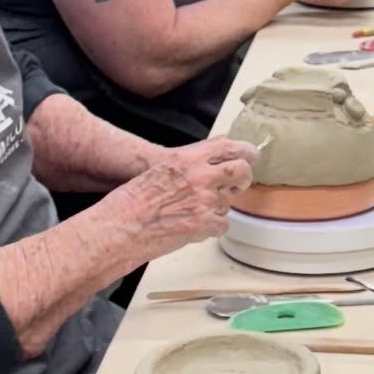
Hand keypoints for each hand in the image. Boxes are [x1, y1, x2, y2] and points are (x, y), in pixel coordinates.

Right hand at [115, 138, 257, 260]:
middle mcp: (201, 176)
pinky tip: (190, 226)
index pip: (229, 147)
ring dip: (217, 207)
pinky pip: (222, 224)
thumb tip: (219, 145)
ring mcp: (205, 200)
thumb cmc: (134, 200)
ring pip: (229, 202)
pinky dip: (211, 227)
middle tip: (236, 185)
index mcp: (188, 159)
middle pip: (242, 172)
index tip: (252, 155)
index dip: (246, 151)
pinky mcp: (206, 223)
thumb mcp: (163, 168)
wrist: (121, 228)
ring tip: (190, 212)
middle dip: (243, 179)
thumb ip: (192, 158)